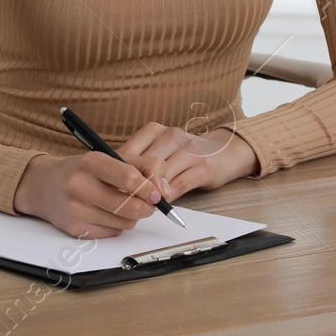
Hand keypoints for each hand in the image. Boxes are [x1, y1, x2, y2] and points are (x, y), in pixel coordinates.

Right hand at [12, 152, 161, 238]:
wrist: (44, 186)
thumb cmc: (83, 171)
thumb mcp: (110, 158)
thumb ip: (143, 166)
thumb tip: (164, 190)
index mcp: (91, 162)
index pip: (128, 178)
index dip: (150, 189)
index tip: (159, 194)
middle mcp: (79, 185)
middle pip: (130, 207)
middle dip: (147, 208)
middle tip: (150, 203)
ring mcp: (75, 210)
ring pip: (125, 223)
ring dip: (132, 217)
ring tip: (123, 204)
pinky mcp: (75, 229)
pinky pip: (113, 233)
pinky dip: (118, 226)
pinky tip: (107, 213)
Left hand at [118, 123, 257, 199]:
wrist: (224, 151)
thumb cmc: (184, 155)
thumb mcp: (159, 152)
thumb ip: (139, 162)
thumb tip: (113, 183)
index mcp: (154, 130)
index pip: (127, 152)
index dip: (118, 174)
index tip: (111, 190)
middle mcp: (171, 135)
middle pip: (143, 164)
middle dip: (133, 186)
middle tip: (125, 202)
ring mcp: (189, 149)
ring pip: (160, 175)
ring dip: (150, 194)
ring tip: (143, 205)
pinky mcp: (204, 166)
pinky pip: (179, 185)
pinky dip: (168, 198)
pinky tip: (162, 204)